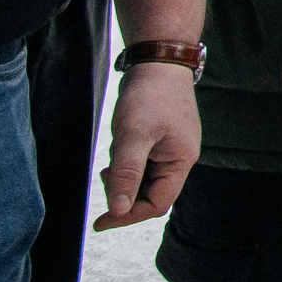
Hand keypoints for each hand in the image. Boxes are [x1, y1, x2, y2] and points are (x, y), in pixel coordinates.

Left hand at [92, 60, 199, 229]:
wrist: (159, 60)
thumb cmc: (149, 96)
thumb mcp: (133, 136)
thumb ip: (126, 174)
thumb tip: (118, 211)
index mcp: (181, 161)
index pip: (157, 203)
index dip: (129, 215)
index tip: (101, 221)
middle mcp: (180, 158)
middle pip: (152, 194)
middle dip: (125, 193)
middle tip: (103, 177)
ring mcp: (172, 148)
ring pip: (146, 179)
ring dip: (125, 176)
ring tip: (112, 156)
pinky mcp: (163, 139)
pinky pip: (144, 163)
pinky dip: (128, 163)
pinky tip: (118, 148)